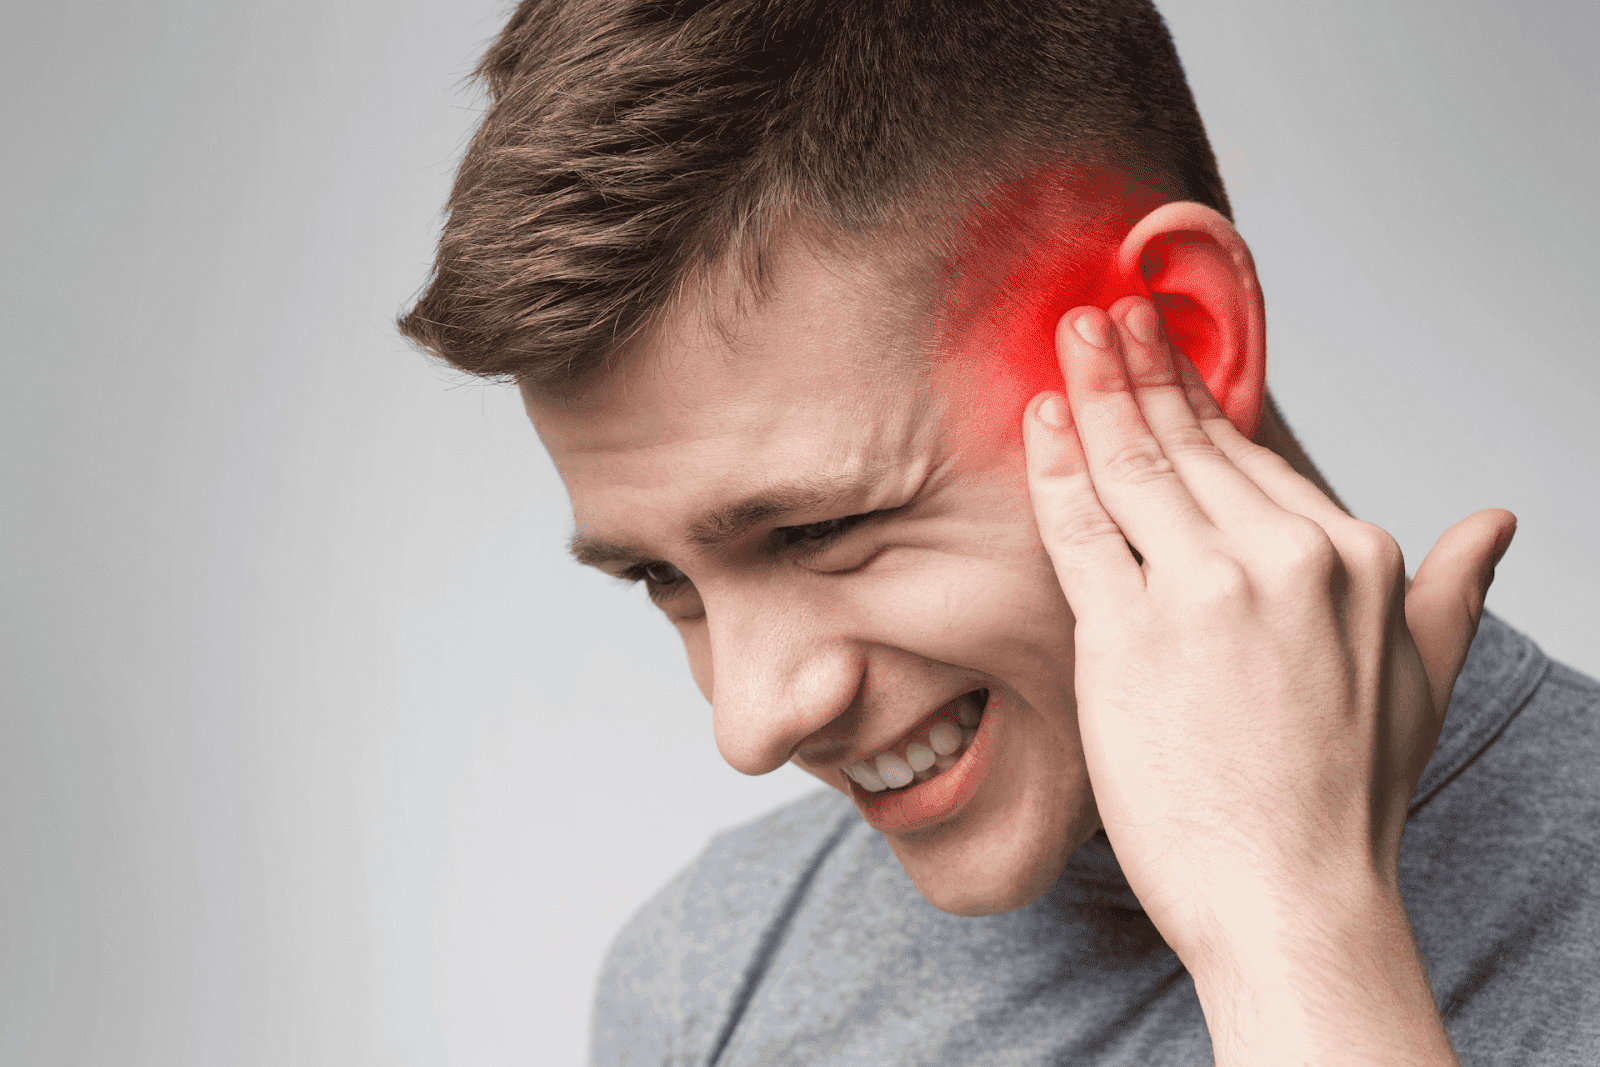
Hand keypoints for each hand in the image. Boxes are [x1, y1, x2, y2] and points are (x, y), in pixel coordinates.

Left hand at [1022, 296, 1513, 1063]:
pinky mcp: (1130, 632)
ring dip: (1097, 390)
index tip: (1166, 353)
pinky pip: (1082, 527)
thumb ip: (1454, 592)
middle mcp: (1285, 556)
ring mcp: (1205, 590)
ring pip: (1135, 468)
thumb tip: (1495, 524)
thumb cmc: (1344, 801)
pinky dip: (1056, 465)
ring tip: (1070, 335)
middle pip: (1191, 446)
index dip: (1200, 402)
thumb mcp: (1424, 680)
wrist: (1291, 899)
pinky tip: (1042, 415)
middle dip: (1141, 370)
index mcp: (1354, 557)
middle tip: (1102, 313)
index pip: (1254, 460)